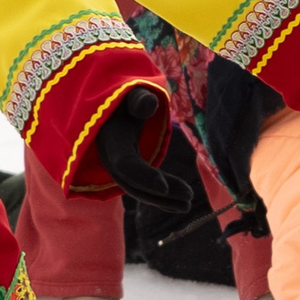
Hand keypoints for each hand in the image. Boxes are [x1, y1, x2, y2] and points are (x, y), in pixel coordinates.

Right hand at [95, 86, 197, 211]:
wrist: (113, 107)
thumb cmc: (126, 99)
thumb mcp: (131, 95)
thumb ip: (139, 99)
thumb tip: (149, 103)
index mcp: (112, 139)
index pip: (125, 164)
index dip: (143, 177)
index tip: (165, 187)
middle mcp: (111, 158)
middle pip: (134, 183)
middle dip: (160, 194)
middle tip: (189, 197)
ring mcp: (118, 168)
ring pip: (139, 190)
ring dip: (163, 200)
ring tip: (188, 204)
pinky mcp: (128, 172)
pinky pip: (143, 188)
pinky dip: (160, 197)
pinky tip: (180, 202)